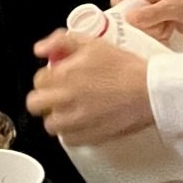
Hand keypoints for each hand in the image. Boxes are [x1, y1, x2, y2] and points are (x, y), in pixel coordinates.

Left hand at [27, 31, 153, 143]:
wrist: (148, 90)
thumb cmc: (124, 66)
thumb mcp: (91, 42)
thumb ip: (60, 41)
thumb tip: (41, 49)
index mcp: (64, 74)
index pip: (38, 80)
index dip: (47, 76)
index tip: (57, 76)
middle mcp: (66, 99)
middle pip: (35, 104)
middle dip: (43, 97)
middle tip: (57, 93)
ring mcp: (76, 121)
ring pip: (50, 125)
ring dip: (56, 116)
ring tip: (69, 108)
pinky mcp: (89, 137)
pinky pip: (68, 140)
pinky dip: (71, 132)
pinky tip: (81, 121)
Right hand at [111, 0, 182, 39]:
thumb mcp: (175, 6)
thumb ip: (152, 13)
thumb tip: (128, 18)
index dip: (119, 13)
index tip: (121, 31)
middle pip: (130, 15)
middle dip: (137, 28)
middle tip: (148, 34)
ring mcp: (158, 10)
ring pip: (142, 26)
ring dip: (150, 34)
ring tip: (164, 33)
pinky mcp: (166, 21)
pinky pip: (155, 32)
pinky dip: (159, 37)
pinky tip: (167, 38)